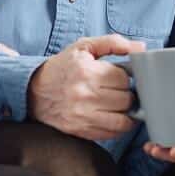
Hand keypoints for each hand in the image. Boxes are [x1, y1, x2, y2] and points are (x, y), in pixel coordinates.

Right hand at [27, 34, 145, 140]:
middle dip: (126, 93)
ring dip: (125, 111)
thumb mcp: (83, 47)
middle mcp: (84, 94)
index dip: (124, 76)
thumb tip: (140, 47)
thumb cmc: (62, 67)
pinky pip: (113, 133)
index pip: (123, 78)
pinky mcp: (82, 131)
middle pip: (126, 98)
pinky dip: (119, 125)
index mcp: (86, 71)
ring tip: (117, 104)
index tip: (117, 76)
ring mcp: (83, 115)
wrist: (33, 92)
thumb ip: (112, 43)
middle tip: (117, 90)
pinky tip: (113, 115)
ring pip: (123, 118)